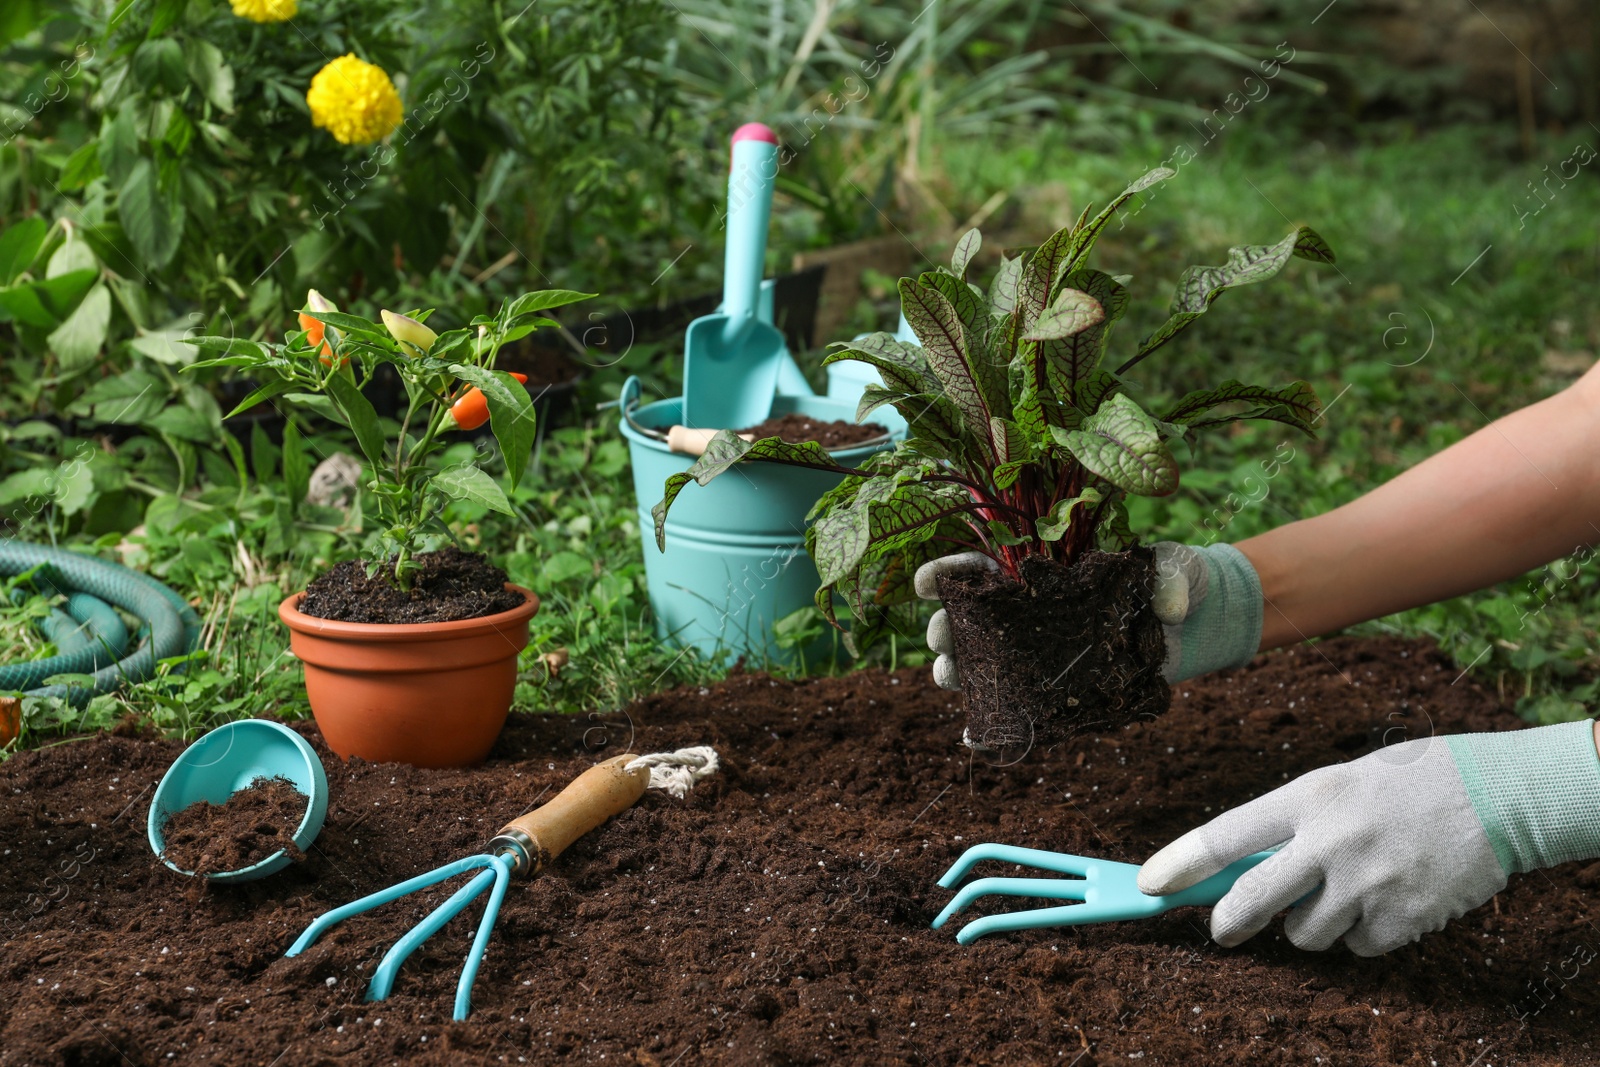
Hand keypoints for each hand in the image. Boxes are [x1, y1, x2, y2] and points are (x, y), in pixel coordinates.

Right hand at [913, 542, 1263, 691]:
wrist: (1194, 626)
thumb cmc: (1173, 581)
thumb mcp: (1176, 569)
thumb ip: (1172, 578)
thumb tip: (1170, 607)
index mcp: (1042, 570)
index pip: (982, 567)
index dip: (948, 572)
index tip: (925, 582)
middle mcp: (1030, 611)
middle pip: (968, 619)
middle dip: (944, 627)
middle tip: (939, 637)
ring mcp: (1040, 652)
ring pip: (979, 663)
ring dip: (956, 670)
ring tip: (949, 676)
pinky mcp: (1057, 689)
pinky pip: (1014, 703)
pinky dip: (991, 714)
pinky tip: (975, 725)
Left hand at [1137, 720, 1599, 955]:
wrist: (1493, 795)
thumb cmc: (1405, 783)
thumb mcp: (1336, 785)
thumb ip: (1290, 826)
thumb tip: (1237, 875)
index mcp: (1308, 797)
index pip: (1226, 835)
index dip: (1180, 863)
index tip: (1149, 884)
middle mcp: (1330, 842)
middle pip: (1253, 900)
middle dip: (1229, 923)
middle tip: (1223, 929)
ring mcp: (1366, 884)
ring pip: (1306, 933)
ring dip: (1312, 924)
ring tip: (1344, 889)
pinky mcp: (1401, 919)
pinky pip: (1357, 946)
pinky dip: (1362, 933)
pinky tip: (1385, 899)